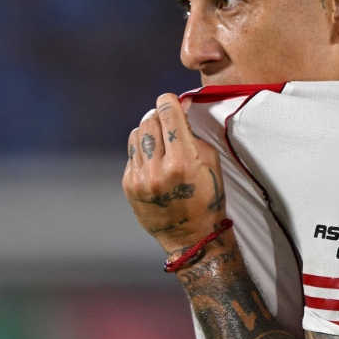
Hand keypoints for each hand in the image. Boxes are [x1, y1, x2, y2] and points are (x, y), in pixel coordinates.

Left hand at [122, 93, 226, 255]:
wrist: (191, 237)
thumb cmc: (207, 198)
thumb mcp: (210, 162)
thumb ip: (193, 133)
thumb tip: (180, 107)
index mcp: (182, 162)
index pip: (168, 114)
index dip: (168, 102)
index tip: (170, 101)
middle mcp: (157, 169)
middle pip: (148, 121)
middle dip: (158, 116)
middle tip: (167, 122)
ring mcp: (139, 178)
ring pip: (136, 135)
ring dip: (148, 132)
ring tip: (159, 142)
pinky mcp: (129, 186)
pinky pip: (131, 155)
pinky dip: (142, 152)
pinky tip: (154, 161)